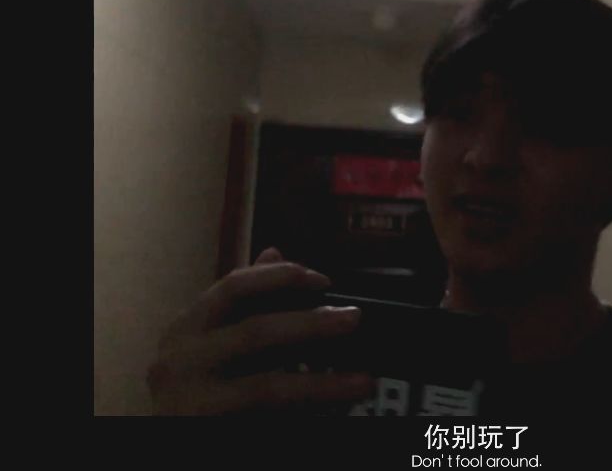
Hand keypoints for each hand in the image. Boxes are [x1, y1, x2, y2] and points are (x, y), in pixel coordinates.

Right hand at [147, 247, 373, 414]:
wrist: (167, 441)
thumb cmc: (195, 387)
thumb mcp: (213, 338)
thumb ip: (243, 302)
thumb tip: (274, 252)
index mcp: (186, 328)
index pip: (234, 287)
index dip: (280, 278)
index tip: (323, 280)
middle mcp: (180, 360)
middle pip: (255, 333)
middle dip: (312, 324)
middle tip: (353, 319)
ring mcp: (189, 400)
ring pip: (266, 387)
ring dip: (322, 385)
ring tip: (362, 382)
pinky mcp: (204, 429)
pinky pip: (268, 419)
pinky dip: (307, 413)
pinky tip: (336, 409)